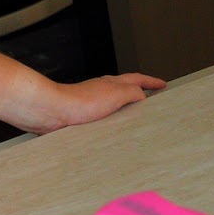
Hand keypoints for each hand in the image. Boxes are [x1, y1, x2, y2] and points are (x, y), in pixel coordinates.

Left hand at [24, 72, 164, 133]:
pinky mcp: (81, 119)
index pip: (136, 80)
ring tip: (135, 122)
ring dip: (124, 113)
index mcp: (111, 84)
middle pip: (124, 91)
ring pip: (112, 107)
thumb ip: (132, 92)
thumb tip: (142, 96)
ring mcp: (90, 106)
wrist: (51, 112)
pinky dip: (109, 126)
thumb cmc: (78, 101)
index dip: (150, 81)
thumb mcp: (116, 93)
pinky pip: (101, 121)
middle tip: (151, 101)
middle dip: (138, 95)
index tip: (162, 84)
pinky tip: (111, 134)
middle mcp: (100, 92)